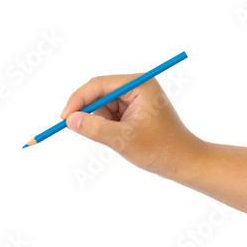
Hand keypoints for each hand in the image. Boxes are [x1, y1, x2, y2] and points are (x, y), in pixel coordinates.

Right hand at [60, 74, 204, 177]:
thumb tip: (69, 120)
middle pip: (99, 93)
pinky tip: (119, 138)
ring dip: (100, 122)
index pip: (99, 85)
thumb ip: (94, 128)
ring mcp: (136, 98)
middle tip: (76, 129)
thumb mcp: (123, 139)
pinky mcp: (135, 110)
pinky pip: (110, 114)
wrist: (183, 162)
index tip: (64, 117)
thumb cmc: (160, 149)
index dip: (79, 99)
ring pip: (103, 105)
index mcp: (139, 85)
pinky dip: (107, 126)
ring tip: (115, 139)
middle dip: (89, 112)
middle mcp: (137, 86)